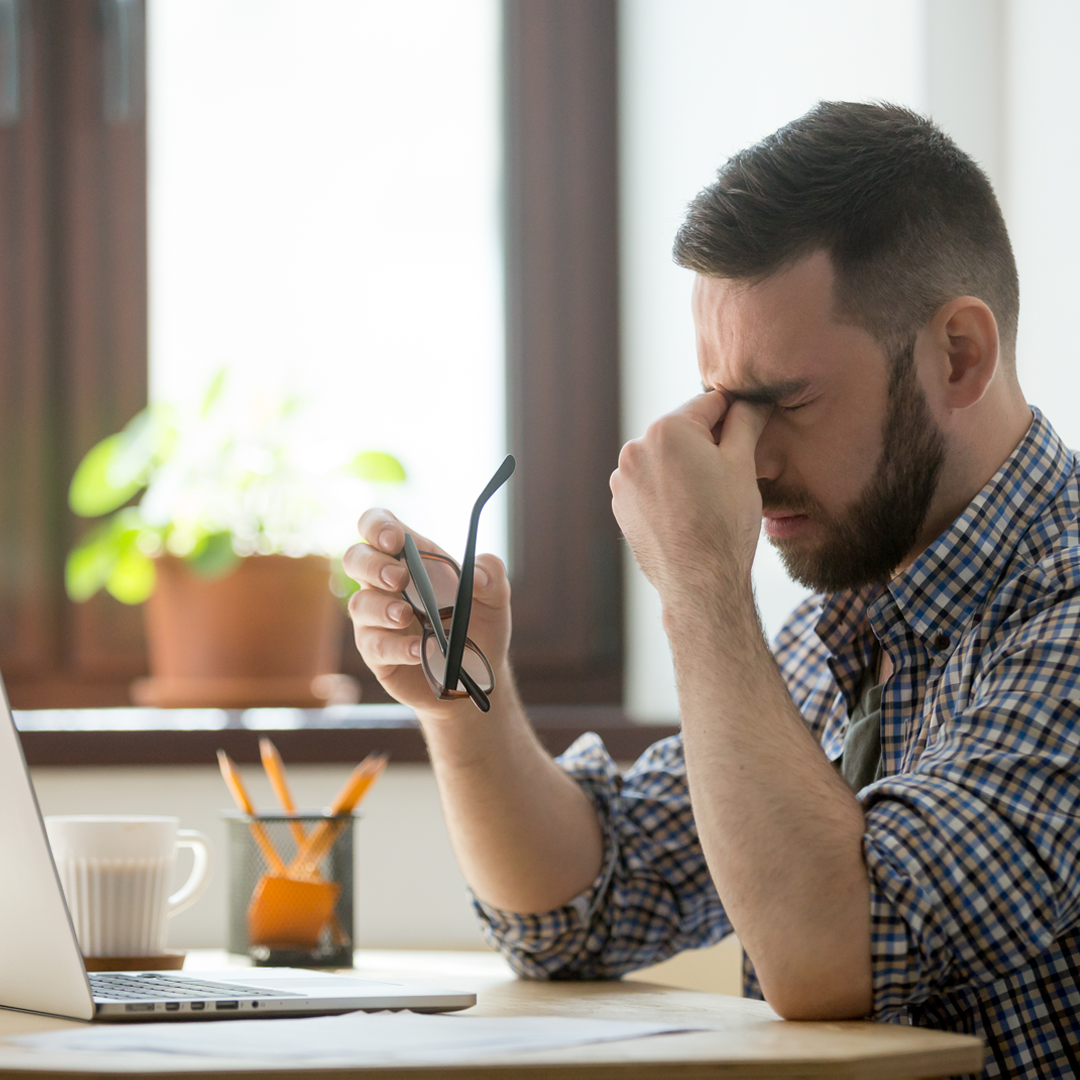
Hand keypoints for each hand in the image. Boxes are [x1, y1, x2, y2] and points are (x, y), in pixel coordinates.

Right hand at [343, 511, 512, 719]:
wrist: (475, 676)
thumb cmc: (478, 627)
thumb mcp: (495, 599)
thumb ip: (492, 576)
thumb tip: (477, 574)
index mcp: (412, 558)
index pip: (378, 526)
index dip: (378, 526)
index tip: (396, 540)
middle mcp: (386, 584)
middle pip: (356, 559)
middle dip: (372, 564)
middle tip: (399, 578)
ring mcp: (377, 619)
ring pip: (359, 604)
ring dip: (381, 607)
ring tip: (405, 615)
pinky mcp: (377, 653)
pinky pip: (374, 645)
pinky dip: (396, 646)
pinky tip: (419, 649)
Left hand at [610, 391, 770, 608]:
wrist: (699, 582)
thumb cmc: (725, 523)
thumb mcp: (742, 464)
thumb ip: (745, 422)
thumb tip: (752, 399)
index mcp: (666, 429)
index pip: (709, 403)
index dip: (734, 415)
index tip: (749, 428)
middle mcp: (635, 448)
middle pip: (682, 431)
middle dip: (706, 444)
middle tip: (729, 474)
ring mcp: (623, 479)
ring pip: (664, 458)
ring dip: (684, 466)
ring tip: (708, 497)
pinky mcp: (620, 504)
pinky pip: (649, 484)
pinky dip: (667, 489)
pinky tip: (688, 511)